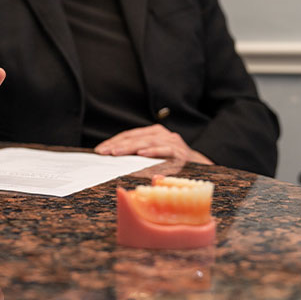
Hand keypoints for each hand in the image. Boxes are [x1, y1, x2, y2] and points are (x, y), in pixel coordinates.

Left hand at [94, 124, 212, 164]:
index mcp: (153, 133)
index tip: (100, 150)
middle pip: (136, 137)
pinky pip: (165, 150)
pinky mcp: (181, 152)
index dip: (114, 141)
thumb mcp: (154, 156)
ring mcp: (172, 142)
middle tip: (104, 152)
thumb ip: (138, 155)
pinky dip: (153, 151)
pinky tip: (142, 154)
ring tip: (117, 152)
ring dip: (131, 147)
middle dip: (118, 144)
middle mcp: (162, 134)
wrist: (200, 166)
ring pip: (148, 142)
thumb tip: (114, 158)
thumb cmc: (172, 162)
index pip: (130, 135)